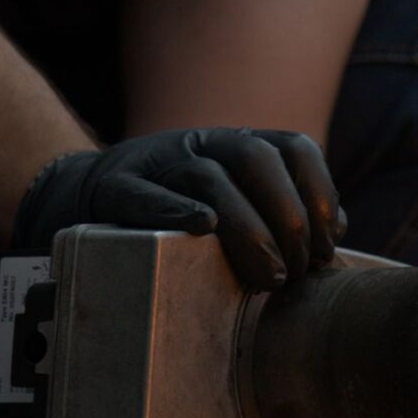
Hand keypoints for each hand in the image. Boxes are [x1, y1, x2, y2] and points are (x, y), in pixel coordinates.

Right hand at [9, 127, 344, 290]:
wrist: (81, 196)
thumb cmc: (174, 208)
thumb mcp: (232, 199)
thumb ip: (283, 211)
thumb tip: (335, 230)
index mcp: (237, 144)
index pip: (294, 147)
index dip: (320, 192)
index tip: (326, 245)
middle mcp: (203, 143)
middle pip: (257, 159)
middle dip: (288, 218)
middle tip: (293, 274)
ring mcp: (157, 161)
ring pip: (209, 178)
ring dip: (248, 228)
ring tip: (268, 275)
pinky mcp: (115, 187)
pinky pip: (144, 194)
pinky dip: (176, 209)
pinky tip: (204, 227)